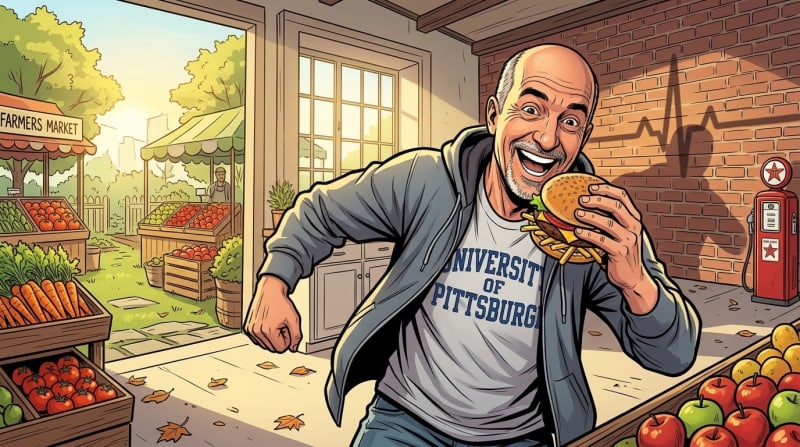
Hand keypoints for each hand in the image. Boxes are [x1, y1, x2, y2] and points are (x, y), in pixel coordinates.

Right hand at [243, 274, 302, 351]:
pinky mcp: (247, 328)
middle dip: (279, 339)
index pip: (281, 348)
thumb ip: (296, 336)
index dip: (287, 339)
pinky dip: (264, 335)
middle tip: (280, 325)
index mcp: (268, 330)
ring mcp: (250, 330)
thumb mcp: (294, 319)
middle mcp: (256, 331)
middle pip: (273, 348)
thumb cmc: (280, 303)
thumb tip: (293, 348)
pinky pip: (258, 340)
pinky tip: (267, 324)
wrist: (270, 291)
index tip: (286, 328)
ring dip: (272, 337)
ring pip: (265, 345)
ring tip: (274, 323)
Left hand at [573, 183, 657, 312]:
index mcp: (634, 218)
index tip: (591, 186)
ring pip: (609, 223)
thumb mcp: (620, 233)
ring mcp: (629, 240)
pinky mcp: (621, 252)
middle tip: (581, 199)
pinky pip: (602, 240)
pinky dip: (588, 235)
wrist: (632, 277)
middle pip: (616, 206)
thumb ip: (610, 220)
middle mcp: (634, 227)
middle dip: (597, 200)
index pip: (623, 197)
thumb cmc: (621, 252)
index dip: (607, 189)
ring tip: (576, 214)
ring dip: (590, 217)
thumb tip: (585, 206)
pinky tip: (577, 232)